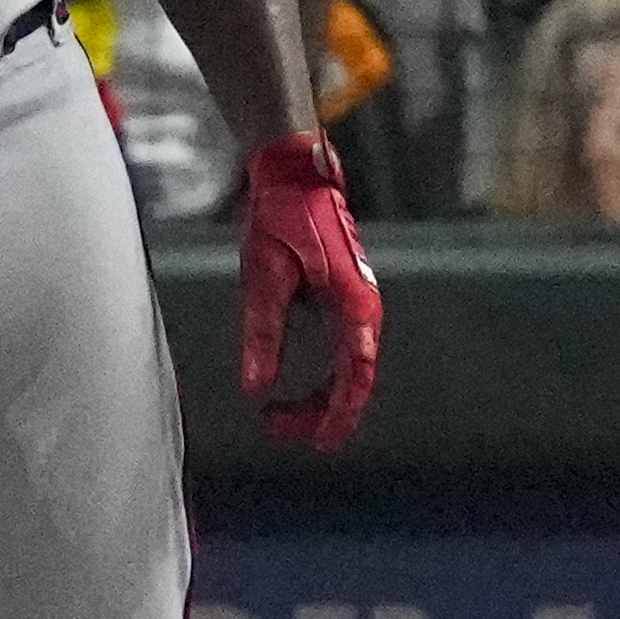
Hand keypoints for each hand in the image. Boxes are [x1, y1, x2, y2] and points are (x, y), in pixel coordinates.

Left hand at [238, 130, 382, 451]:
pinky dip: (319, 375)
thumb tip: (256, 387)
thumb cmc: (281, 216)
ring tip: (278, 416)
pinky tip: (291, 386)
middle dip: (320, 414)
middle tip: (279, 430)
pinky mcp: (343, 298)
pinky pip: (339, 350)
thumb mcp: (262, 273)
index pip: (354, 379)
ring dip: (318, 397)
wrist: (295, 174)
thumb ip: (262, 331)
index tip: (316, 444)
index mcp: (355, 307)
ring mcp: (356, 305)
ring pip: (347, 369)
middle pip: (353, 382)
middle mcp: (363, 310)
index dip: (336, 418)